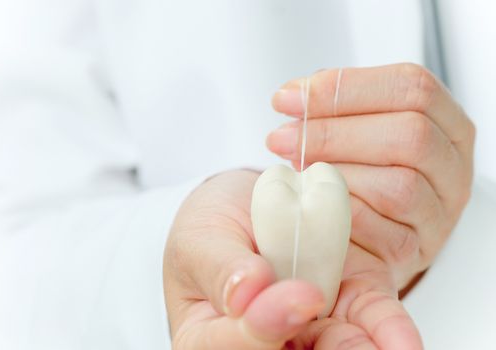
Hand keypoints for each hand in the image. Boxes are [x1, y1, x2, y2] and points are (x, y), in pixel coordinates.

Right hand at [164, 170, 422, 348]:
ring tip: (393, 349)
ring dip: (361, 347)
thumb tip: (247, 292)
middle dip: (330, 349)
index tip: (298, 296)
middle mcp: (263, 340)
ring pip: (336, 345)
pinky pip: (367, 319)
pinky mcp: (344, 302)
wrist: (246, 205)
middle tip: (353, 343)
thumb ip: (220, 268)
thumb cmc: (213, 227)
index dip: (264, 326)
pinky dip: (387, 330)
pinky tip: (402, 342)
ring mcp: (307, 325)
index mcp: (209, 336)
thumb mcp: (200, 239)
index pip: (232, 345)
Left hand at [267, 63, 474, 288]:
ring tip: (295, 171)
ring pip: (399, 186)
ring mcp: (439, 214)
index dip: (344, 87)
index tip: (287, 99)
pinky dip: (338, 214)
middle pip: (410, 135)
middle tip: (280, 138)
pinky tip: (310, 203)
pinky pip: (379, 232)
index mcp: (448, 125)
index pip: (410, 88)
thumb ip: (336, 106)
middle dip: (333, 133)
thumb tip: (294, 96)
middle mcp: (452, 169)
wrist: (373, 234)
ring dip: (335, 174)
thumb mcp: (361, 129)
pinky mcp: (413, 251)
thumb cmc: (365, 173)